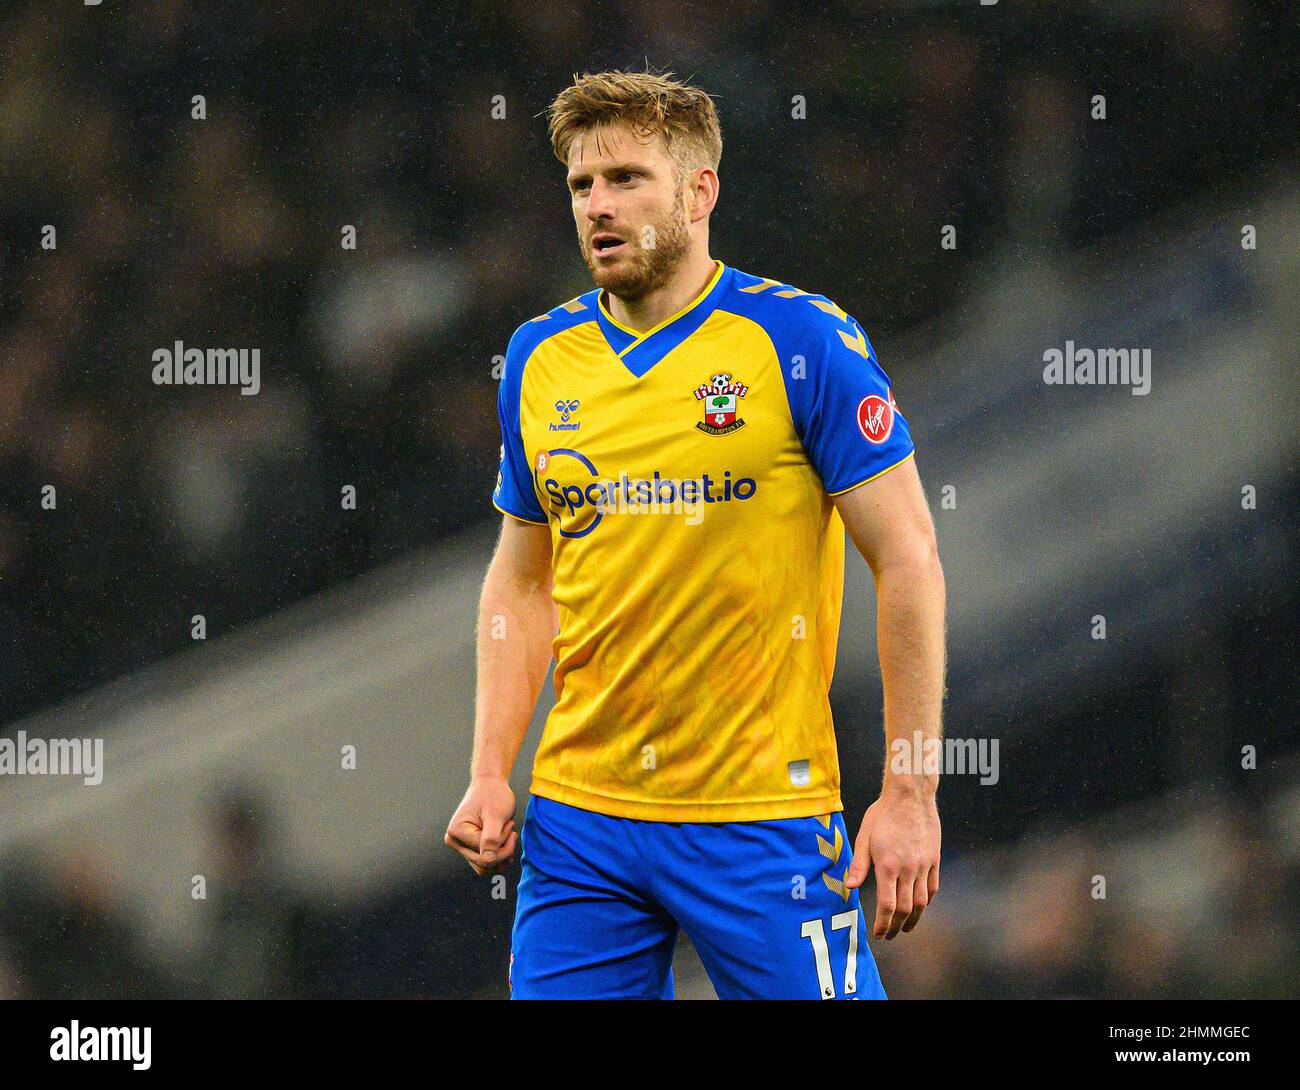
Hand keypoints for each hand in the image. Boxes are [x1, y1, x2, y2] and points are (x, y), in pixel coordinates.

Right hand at [444, 777, 517, 874]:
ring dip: (502, 855)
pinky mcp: (471, 847)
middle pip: (483, 863)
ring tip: (509, 834)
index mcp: (455, 832)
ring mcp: (461, 845)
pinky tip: (506, 841)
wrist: (491, 785)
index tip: (510, 824)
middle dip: (503, 850)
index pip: (483, 855)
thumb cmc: (493, 795)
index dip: (502, 843)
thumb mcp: (495, 815)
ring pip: (485, 866)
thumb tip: (487, 860)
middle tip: (512, 831)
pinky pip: (486, 862)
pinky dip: (499, 856)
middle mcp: (454, 841)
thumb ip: (491, 838)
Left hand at [846, 785, 940, 939]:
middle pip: (905, 908)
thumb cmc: (883, 814)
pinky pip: (933, 887)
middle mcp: (908, 869)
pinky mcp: (934, 859)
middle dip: (896, 926)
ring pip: (922, 902)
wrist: (910, 795)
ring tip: (905, 927)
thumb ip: (859, 864)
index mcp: (888, 865)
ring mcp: (924, 865)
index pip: (887, 904)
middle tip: (890, 935)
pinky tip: (919, 906)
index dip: (883, 923)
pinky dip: (926, 901)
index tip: (879, 933)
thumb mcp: (864, 836)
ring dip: (913, 919)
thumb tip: (850, 887)